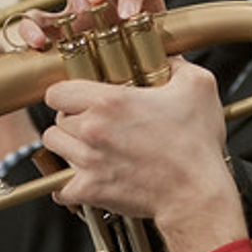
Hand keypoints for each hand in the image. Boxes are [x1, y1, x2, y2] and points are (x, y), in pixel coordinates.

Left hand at [42, 59, 243, 251]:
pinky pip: (59, 187)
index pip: (57, 92)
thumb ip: (178, 64)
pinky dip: (67, 184)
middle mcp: (92, 130)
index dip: (66, 94)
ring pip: (54, 148)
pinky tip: (81, 178)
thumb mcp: (197, 88)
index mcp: (109, 102)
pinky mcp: (90, 190)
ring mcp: (88, 162)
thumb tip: (169, 59)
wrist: (195, 192)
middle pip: (56, 120)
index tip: (78, 99)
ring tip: (85, 148)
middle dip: (70, 120)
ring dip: (66, 147)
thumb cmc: (196, 145)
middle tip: (89, 124)